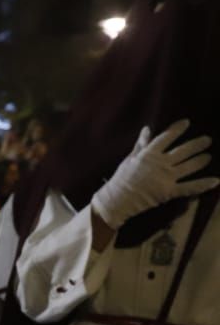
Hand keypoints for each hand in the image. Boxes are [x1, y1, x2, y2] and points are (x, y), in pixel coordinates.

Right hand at [91, 119, 219, 230]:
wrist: (115, 201)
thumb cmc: (120, 180)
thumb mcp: (129, 160)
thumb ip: (141, 145)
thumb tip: (147, 129)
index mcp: (149, 154)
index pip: (166, 137)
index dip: (177, 129)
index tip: (186, 123)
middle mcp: (160, 163)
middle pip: (183, 151)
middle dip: (197, 144)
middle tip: (208, 140)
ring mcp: (166, 177)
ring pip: (189, 166)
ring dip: (201, 161)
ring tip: (208, 157)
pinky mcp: (169, 191)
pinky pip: (189, 187)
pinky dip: (203, 184)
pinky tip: (215, 181)